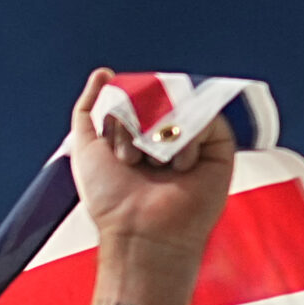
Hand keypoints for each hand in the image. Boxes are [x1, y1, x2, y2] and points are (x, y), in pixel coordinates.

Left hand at [65, 68, 236, 263]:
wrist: (139, 230)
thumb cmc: (111, 198)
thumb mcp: (84, 148)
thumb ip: (87, 109)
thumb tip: (103, 74)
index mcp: (137, 132)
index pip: (131, 95)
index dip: (119, 115)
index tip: (114, 151)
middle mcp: (165, 132)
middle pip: (153, 95)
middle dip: (134, 124)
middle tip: (130, 161)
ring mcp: (192, 137)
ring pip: (177, 103)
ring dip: (156, 135)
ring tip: (153, 167)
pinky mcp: (219, 145)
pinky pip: (204, 117)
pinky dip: (186, 140)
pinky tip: (180, 168)